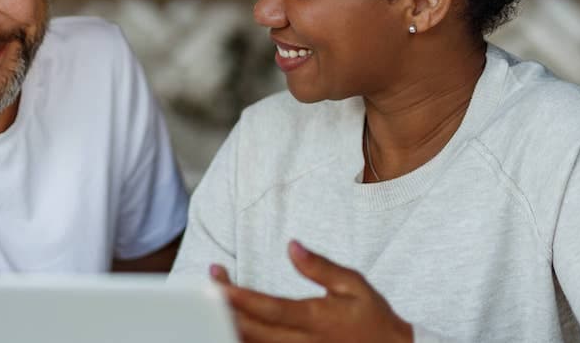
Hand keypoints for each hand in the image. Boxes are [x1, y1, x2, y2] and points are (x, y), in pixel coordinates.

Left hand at [210, 240, 412, 342]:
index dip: (240, 297)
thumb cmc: (371, 317)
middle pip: (252, 329)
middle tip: (207, 285)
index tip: (217, 282)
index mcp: (315, 318)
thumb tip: (293, 246)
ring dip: (228, 324)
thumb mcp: (353, 285)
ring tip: (212, 302)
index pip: (270, 308)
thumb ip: (320, 267)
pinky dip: (242, 337)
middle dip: (224, 308)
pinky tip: (231, 322)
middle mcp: (301, 341)